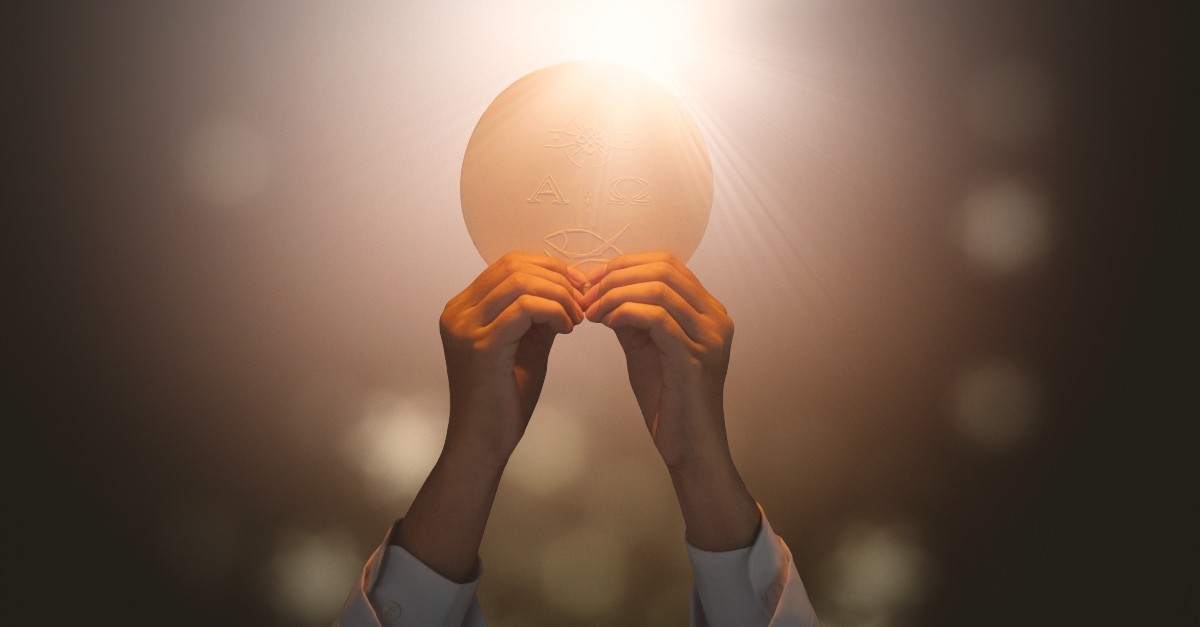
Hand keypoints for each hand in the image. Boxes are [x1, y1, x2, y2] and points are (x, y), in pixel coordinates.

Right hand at [439, 252, 585, 465]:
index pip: (507, 264)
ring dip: (559, 296)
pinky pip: (525, 308)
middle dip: (557, 278)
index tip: (578, 285)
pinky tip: (566, 329)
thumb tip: (566, 291)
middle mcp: (458, 312)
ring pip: (521, 283)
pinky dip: (553, 311)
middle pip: (513, 266)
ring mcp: (465, 327)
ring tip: (575, 319)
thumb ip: (539, 315)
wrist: (484, 442)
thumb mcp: (525, 346)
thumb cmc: (504, 400)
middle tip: (582, 301)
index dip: (548, 267)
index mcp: (463, 308)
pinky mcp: (481, 345)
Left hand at [582, 253, 756, 550]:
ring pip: (659, 289)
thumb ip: (632, 317)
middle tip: (586, 292)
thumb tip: (603, 289)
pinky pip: (657, 318)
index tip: (592, 278)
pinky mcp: (695, 359)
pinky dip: (625, 312)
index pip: (669, 264)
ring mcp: (710, 338)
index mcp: (708, 311)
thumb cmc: (667, 402)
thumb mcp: (646, 348)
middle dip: (618, 275)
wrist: (687, 448)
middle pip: (665, 269)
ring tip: (590, 309)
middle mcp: (716, 319)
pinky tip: (604, 322)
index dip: (627, 264)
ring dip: (616, 294)